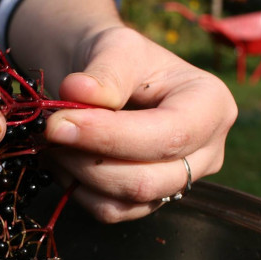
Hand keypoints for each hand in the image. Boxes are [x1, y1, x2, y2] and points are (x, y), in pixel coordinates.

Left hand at [44, 24, 236, 221]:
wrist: (109, 79)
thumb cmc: (121, 59)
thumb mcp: (117, 48)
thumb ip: (104, 72)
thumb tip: (78, 93)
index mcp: (211, 106)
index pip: (168, 137)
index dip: (111, 137)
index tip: (59, 124)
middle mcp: (206, 151)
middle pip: (148, 180)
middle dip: (89, 160)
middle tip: (49, 132)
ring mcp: (180, 182)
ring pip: (126, 201)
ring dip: (78, 175)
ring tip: (54, 142)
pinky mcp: (150, 201)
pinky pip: (110, 211)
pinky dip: (77, 188)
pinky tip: (63, 159)